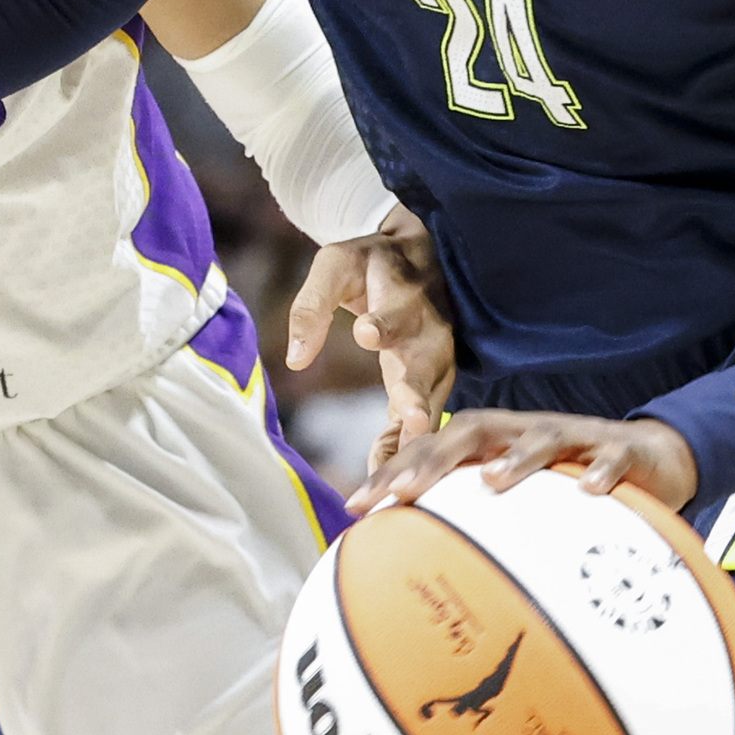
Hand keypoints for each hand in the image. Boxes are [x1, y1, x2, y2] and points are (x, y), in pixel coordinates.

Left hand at [288, 212, 458, 464]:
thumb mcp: (334, 266)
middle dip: (417, 391)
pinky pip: (425, 417)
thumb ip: (311, 307)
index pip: (394, 309)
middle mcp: (429, 328)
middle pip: (426, 362)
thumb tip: (295, 360)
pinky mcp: (435, 383)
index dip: (383, 323)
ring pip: (434, 398)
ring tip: (410, 461)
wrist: (421, 256)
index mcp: (401, 294)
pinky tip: (391, 478)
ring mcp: (438, 359)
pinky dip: (410, 447)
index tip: (367, 334)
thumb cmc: (369, 263)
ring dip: (422, 430)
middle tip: (412, 418)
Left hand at [347, 407, 696, 516]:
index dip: (395, 472)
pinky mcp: (622, 450)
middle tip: (403, 492)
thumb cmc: (568, 488)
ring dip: (517, 457)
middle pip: (474, 432)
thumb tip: (413, 567)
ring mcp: (575, 437)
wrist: (649, 459)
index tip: (356, 507)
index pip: (434, 449)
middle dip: (435, 459)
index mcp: (494, 444)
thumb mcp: (518, 502)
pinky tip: (588, 491)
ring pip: (542, 437)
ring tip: (493, 481)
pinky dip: (600, 471)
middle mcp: (526, 433)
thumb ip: (470, 520)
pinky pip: (612, 457)